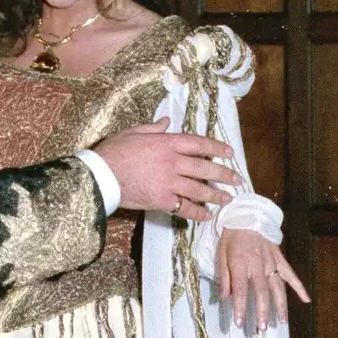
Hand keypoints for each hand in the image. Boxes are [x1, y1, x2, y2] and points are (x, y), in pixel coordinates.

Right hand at [93, 119, 238, 220]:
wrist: (101, 175)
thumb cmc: (114, 151)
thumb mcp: (134, 131)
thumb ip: (154, 128)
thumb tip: (166, 122)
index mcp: (167, 142)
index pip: (200, 144)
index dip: (217, 149)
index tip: (229, 153)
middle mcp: (173, 162)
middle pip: (205, 168)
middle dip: (224, 174)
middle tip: (236, 179)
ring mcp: (169, 182)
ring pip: (199, 189)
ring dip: (215, 195)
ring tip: (227, 199)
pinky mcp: (162, 200)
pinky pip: (185, 207)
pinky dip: (198, 212)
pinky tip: (207, 215)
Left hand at [217, 229, 309, 329]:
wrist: (248, 217)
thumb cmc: (232, 237)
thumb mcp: (221, 255)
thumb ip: (224, 277)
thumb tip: (224, 298)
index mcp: (240, 264)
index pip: (240, 290)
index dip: (240, 307)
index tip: (240, 323)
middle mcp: (258, 265)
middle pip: (262, 292)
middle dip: (262, 311)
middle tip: (263, 328)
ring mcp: (272, 263)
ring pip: (278, 287)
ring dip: (280, 305)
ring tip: (281, 322)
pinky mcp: (280, 259)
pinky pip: (291, 275)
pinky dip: (299, 287)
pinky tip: (306, 300)